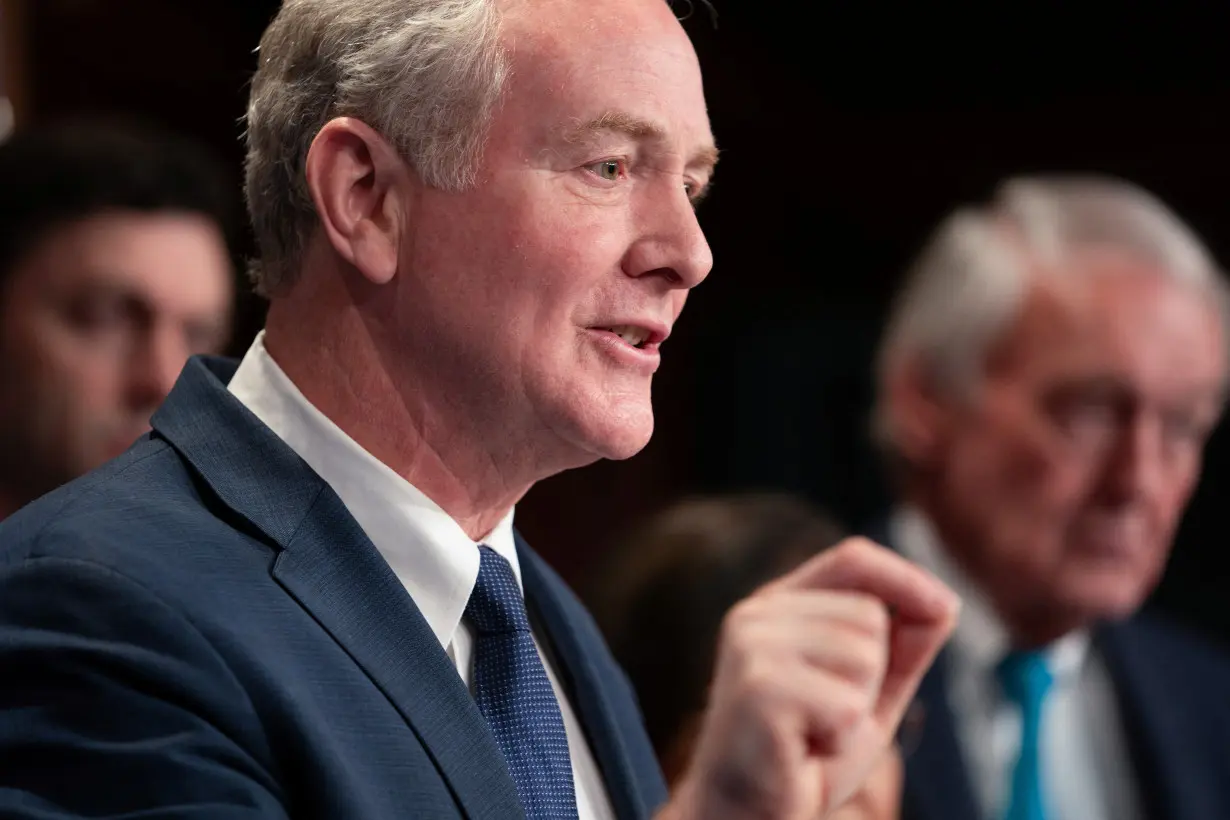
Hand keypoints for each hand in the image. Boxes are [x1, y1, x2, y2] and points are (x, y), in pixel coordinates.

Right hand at [661, 538, 956, 819]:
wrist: (750, 816)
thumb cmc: (805, 756)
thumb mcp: (868, 693)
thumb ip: (902, 647)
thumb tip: (943, 605)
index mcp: (778, 604)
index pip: (852, 559)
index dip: (906, 577)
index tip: (947, 608)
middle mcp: (756, 615)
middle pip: (869, 615)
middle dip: (872, 677)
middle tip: (828, 718)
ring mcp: (751, 648)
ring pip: (863, 656)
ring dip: (857, 710)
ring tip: (816, 732)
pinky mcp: (758, 690)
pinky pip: (847, 706)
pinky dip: (841, 740)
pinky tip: (804, 751)